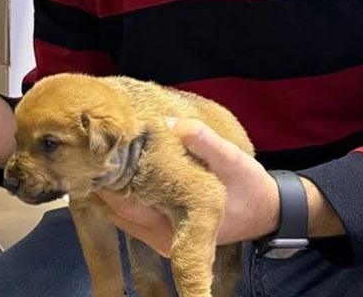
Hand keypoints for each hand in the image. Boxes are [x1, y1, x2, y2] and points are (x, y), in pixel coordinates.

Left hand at [95, 117, 279, 255]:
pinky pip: (131, 210)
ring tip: (106, 151)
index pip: (123, 203)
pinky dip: (124, 189)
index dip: (106, 176)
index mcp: (174, 228)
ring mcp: (159, 237)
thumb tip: (174, 123)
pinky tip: (124, 166)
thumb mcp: (232, 159)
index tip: (97, 148)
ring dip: (112, 183)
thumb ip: (205, 142)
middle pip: (114, 207)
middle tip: (95, 144)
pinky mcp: (161, 230)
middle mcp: (161, 238)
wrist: (267, 211)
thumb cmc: (249, 186)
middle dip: (105, 177)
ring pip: (119, 209)